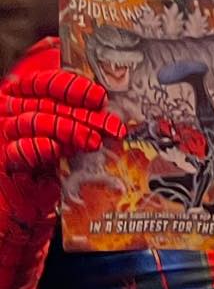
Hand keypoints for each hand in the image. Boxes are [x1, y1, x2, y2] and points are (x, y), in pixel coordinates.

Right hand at [0, 36, 127, 288]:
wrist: (22, 205)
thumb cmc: (51, 166)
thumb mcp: (70, 139)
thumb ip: (85, 122)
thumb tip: (127, 114)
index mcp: (27, 97)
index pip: (47, 83)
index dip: (72, 86)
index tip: (99, 96)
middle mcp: (12, 110)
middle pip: (46, 102)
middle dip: (82, 113)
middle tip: (113, 125)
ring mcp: (4, 133)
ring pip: (34, 121)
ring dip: (67, 129)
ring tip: (93, 139)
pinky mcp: (3, 160)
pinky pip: (18, 149)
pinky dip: (36, 147)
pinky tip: (54, 150)